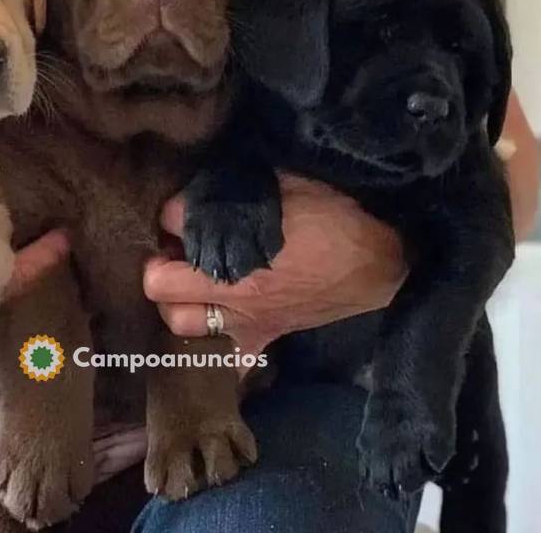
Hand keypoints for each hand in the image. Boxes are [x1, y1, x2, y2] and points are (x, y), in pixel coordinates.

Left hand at [144, 174, 406, 355]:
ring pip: (179, 323)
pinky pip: (228, 357)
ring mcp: (244, 320)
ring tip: (192, 284)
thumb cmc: (335, 213)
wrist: (382, 255)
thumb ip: (238, 189)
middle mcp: (227, 288)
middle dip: (160, 264)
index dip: (173, 212)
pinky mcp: (266, 338)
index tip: (185, 209)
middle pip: (158, 284)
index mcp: (231, 245)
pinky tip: (223, 325)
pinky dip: (218, 344)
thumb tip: (206, 189)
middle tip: (177, 250)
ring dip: (178, 302)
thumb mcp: (285, 182)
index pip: (171, 222)